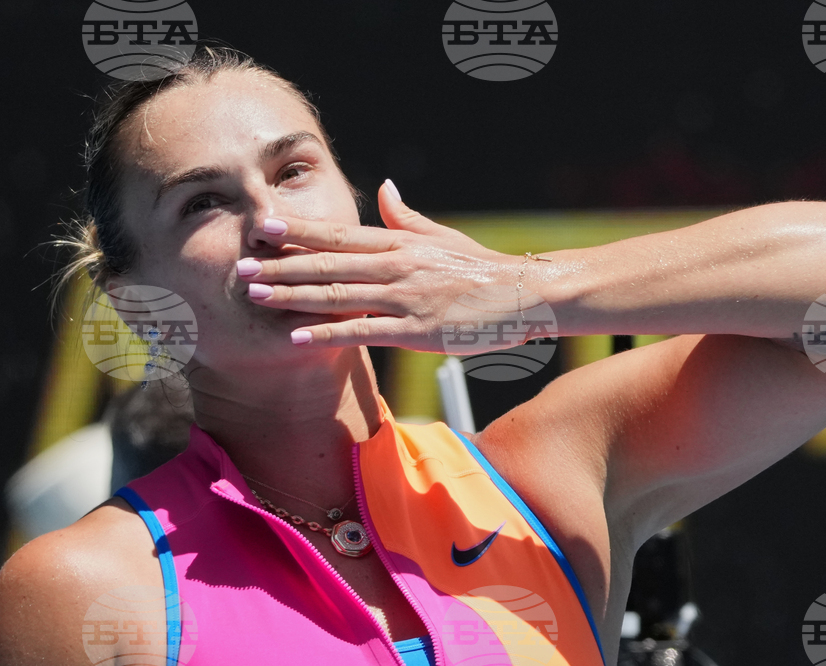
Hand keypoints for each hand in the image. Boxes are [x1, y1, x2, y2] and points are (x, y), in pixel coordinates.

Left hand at [237, 181, 529, 351]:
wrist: (524, 293)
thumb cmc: (481, 268)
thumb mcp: (441, 235)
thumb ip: (406, 215)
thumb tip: (384, 186)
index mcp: (399, 242)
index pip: (338, 234)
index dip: (297, 231)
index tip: (262, 228)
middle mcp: (396, 264)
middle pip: (328, 264)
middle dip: (281, 266)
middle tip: (240, 268)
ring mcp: (405, 296)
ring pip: (338, 294)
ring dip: (293, 295)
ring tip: (257, 296)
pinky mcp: (416, 329)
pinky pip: (363, 331)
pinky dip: (328, 333)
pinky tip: (297, 336)